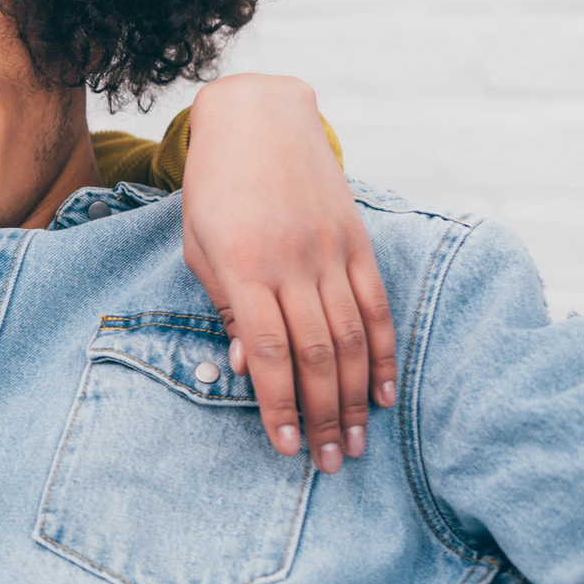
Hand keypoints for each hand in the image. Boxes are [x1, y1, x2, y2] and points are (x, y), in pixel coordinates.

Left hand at [181, 74, 396, 474]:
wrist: (258, 120)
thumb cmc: (214, 191)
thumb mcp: (200, 246)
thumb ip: (226, 307)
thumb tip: (251, 370)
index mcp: (243, 265)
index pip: (269, 351)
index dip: (279, 405)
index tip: (284, 448)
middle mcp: (291, 260)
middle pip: (316, 354)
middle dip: (322, 415)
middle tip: (330, 463)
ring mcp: (330, 249)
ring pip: (351, 336)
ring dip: (354, 396)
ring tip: (356, 442)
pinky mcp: (357, 240)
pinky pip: (375, 304)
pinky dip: (383, 351)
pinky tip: (382, 391)